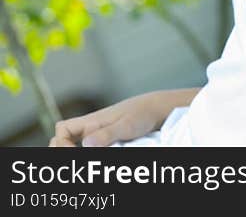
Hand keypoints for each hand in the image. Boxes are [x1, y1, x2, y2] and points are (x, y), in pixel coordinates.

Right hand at [49, 87, 199, 146]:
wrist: (159, 109)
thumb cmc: (143, 113)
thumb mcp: (126, 125)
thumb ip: (106, 134)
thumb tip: (86, 144)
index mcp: (91, 121)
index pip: (63, 129)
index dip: (61, 142)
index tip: (75, 151)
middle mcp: (91, 127)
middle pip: (65, 137)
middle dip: (64, 148)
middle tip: (78, 159)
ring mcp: (99, 132)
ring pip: (78, 143)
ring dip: (77, 150)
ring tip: (88, 162)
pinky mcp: (108, 138)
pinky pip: (91, 146)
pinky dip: (91, 151)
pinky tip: (98, 154)